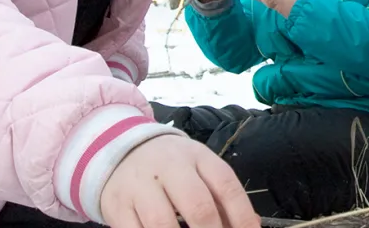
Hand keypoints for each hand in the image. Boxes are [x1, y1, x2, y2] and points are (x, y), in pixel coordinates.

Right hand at [100, 135, 258, 227]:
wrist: (120, 148)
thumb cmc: (171, 167)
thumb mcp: (199, 170)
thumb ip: (223, 198)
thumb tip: (250, 225)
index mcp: (197, 157)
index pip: (226, 186)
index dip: (242, 216)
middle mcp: (169, 168)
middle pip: (197, 205)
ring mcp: (139, 186)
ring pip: (162, 223)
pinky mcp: (118, 206)